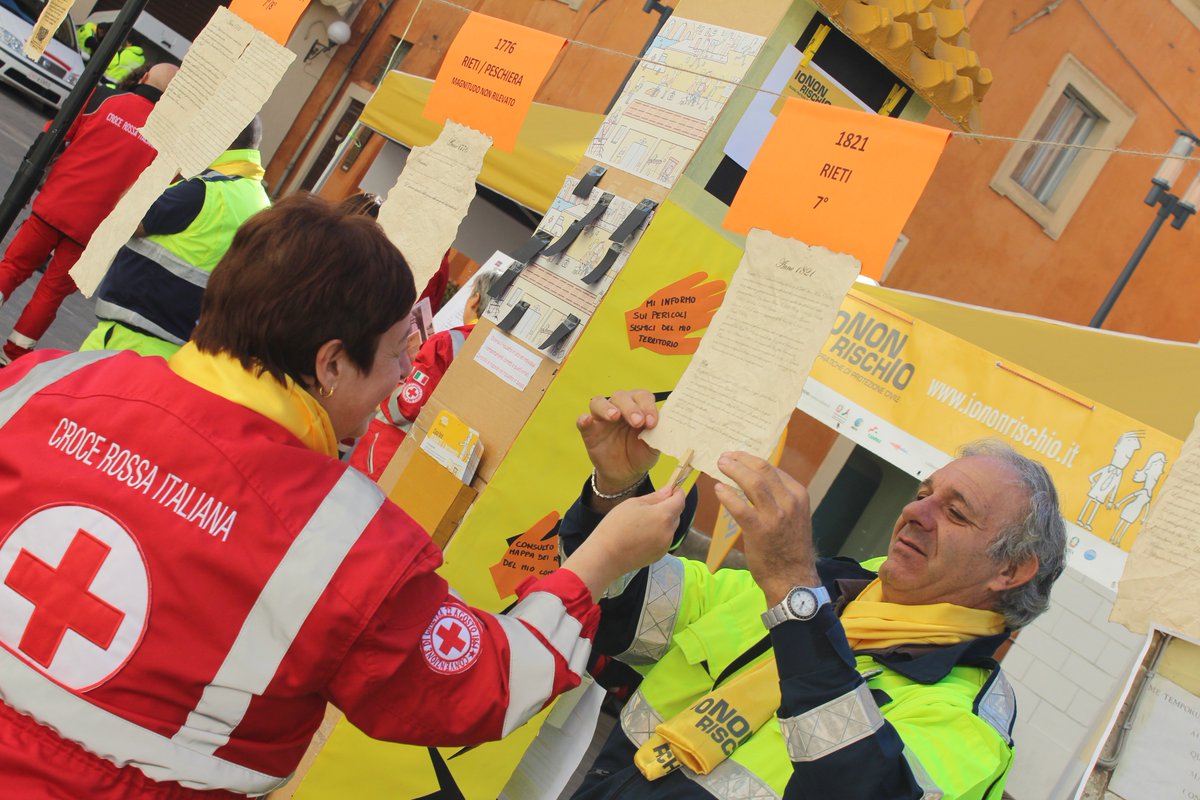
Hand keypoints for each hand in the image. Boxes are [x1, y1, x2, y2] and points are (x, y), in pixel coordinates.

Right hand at [562, 486, 684, 600]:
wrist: (605, 556)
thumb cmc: (616, 526)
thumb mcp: (633, 504)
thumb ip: (655, 497)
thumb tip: (669, 490)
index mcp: (664, 515)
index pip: (680, 500)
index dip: (677, 493)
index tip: (671, 489)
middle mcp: (669, 531)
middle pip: (676, 514)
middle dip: (668, 508)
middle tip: (649, 507)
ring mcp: (665, 545)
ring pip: (670, 528)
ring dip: (662, 522)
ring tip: (641, 524)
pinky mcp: (660, 555)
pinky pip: (664, 540)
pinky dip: (658, 535)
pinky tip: (641, 536)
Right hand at [577, 390, 660, 495]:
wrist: (626, 473)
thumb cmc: (641, 453)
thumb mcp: (654, 445)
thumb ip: (658, 433)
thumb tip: (666, 425)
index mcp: (638, 407)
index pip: (642, 397)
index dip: (648, 406)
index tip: (652, 422)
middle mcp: (619, 408)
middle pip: (621, 397)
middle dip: (631, 408)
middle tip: (638, 422)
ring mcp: (602, 418)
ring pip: (599, 402)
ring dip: (607, 407)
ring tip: (614, 416)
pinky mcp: (590, 431)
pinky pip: (582, 421)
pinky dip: (583, 419)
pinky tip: (587, 421)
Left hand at [625, 272, 725, 355]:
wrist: (639, 326)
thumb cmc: (657, 339)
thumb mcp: (676, 348)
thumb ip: (694, 346)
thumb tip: (710, 343)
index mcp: (693, 324)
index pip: (713, 318)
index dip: (724, 315)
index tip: (733, 312)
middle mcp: (691, 309)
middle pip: (712, 302)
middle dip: (723, 299)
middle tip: (733, 296)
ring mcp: (683, 298)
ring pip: (703, 290)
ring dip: (714, 287)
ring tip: (723, 284)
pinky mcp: (674, 289)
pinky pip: (689, 281)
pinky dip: (697, 277)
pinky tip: (704, 275)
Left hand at [714, 452, 817, 606]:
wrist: (793, 578)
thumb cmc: (789, 547)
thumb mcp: (793, 516)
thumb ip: (778, 497)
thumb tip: (755, 479)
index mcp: (798, 495)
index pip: (773, 468)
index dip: (751, 459)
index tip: (738, 456)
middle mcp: (789, 501)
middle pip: (763, 469)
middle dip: (741, 459)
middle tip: (725, 456)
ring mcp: (775, 516)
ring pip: (753, 483)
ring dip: (734, 470)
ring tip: (720, 465)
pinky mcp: (760, 530)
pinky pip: (741, 507)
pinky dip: (728, 495)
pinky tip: (719, 489)